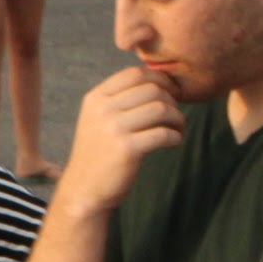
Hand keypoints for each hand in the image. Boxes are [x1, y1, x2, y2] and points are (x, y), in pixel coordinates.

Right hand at [61, 66, 186, 211]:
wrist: (84, 188)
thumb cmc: (100, 153)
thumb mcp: (99, 119)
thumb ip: (120, 100)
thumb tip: (158, 82)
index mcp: (96, 98)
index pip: (135, 73)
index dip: (160, 79)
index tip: (172, 94)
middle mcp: (103, 109)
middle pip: (153, 89)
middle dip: (173, 101)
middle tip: (175, 118)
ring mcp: (113, 128)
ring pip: (161, 109)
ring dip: (178, 120)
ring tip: (177, 131)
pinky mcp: (127, 149)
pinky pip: (164, 134)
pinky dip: (176, 138)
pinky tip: (174, 143)